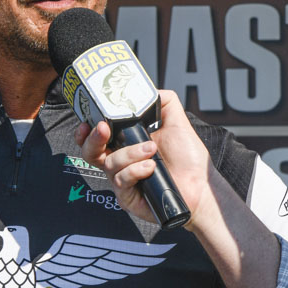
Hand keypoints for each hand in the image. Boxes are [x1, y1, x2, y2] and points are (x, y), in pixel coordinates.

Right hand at [76, 90, 214, 229]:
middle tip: (104, 129)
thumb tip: (149, 89)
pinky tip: (151, 168)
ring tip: (151, 150)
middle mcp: (121, 162)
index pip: (97, 136)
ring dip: (129, 153)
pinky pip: (121, 180)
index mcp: (127, 144)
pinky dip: (136, 170)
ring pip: (109, 163)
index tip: (89, 120)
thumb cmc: (188, 159)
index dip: (87, 129)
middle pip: (90, 152)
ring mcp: (122, 180)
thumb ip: (164, 103)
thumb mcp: (177, 123)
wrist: (200, 186)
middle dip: (93, 139)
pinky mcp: (127, 197)